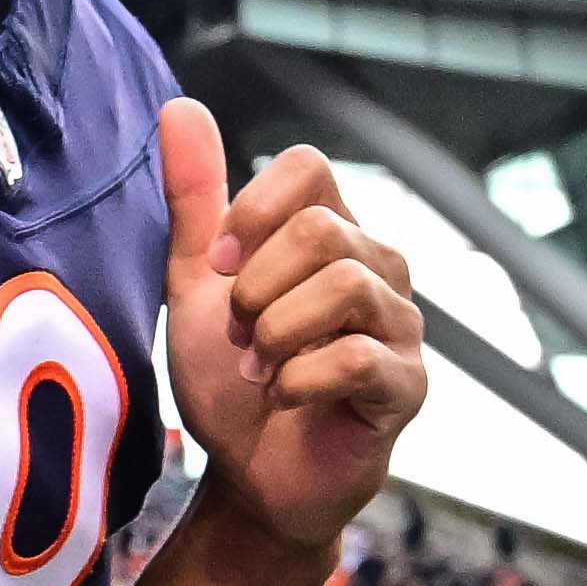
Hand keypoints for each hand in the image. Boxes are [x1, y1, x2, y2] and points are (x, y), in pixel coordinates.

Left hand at [152, 95, 420, 563]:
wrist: (251, 478)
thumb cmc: (233, 380)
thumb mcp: (198, 286)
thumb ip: (195, 202)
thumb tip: (179, 106)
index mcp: (333, 231)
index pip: (310, 167)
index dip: (253, 209)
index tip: (220, 266)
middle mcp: (379, 267)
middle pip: (319, 230)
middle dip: (255, 290)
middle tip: (240, 338)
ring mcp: (402, 326)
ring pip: (343, 286)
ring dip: (276, 336)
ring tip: (259, 372)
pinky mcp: (407, 387)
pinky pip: (357, 357)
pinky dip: (299, 380)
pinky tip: (283, 398)